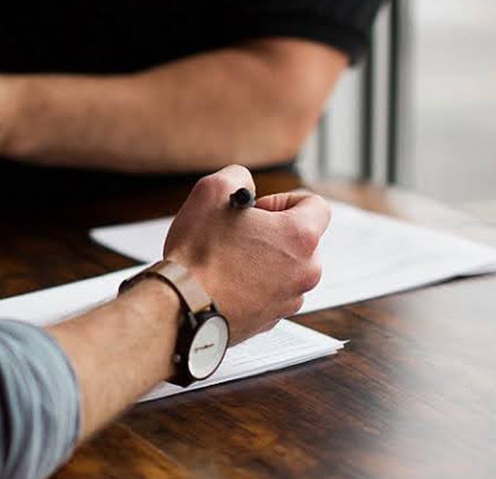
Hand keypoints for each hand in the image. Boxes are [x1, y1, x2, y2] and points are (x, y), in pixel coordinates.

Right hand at [163, 166, 329, 344]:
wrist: (180, 308)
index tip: (258, 210)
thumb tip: (245, 187)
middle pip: (300, 240)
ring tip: (227, 260)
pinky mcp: (272, 319)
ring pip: (284, 268)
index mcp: (299, 237)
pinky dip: (253, 285)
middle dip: (271, 233)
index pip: (315, 205)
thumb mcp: (211, 191)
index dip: (284, 200)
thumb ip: (238, 177)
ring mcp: (290, 299)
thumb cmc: (197, 254)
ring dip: (262, 260)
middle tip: (238, 234)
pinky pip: (270, 293)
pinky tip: (224, 282)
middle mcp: (305, 271)